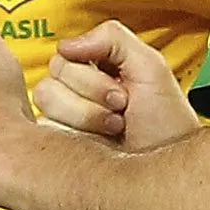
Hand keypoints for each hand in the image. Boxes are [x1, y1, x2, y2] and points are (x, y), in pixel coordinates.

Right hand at [33, 21, 199, 151]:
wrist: (165, 171)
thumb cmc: (167, 127)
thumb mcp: (151, 67)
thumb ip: (112, 38)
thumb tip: (66, 44)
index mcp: (101, 67)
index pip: (69, 51)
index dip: (94, 71)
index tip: (122, 89)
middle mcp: (80, 90)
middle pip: (56, 70)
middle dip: (94, 91)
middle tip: (121, 109)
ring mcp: (67, 116)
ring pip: (46, 95)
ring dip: (85, 112)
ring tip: (113, 127)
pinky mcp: (57, 142)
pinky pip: (42, 123)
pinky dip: (74, 129)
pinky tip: (97, 140)